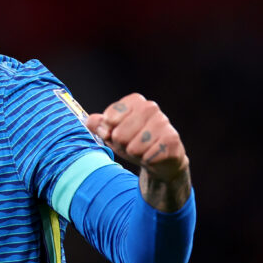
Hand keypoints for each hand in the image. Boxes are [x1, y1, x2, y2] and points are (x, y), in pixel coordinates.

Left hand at [86, 93, 190, 210]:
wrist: (159, 159)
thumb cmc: (133, 142)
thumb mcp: (112, 133)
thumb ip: (99, 126)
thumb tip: (90, 120)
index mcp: (135, 101)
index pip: (109, 118)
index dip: (109, 131)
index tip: (115, 132)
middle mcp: (150, 107)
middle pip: (120, 134)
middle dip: (122, 144)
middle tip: (131, 144)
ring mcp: (163, 122)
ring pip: (134, 147)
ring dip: (135, 154)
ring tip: (143, 150)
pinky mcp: (172, 139)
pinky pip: (148, 156)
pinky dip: (147, 160)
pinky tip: (153, 155)